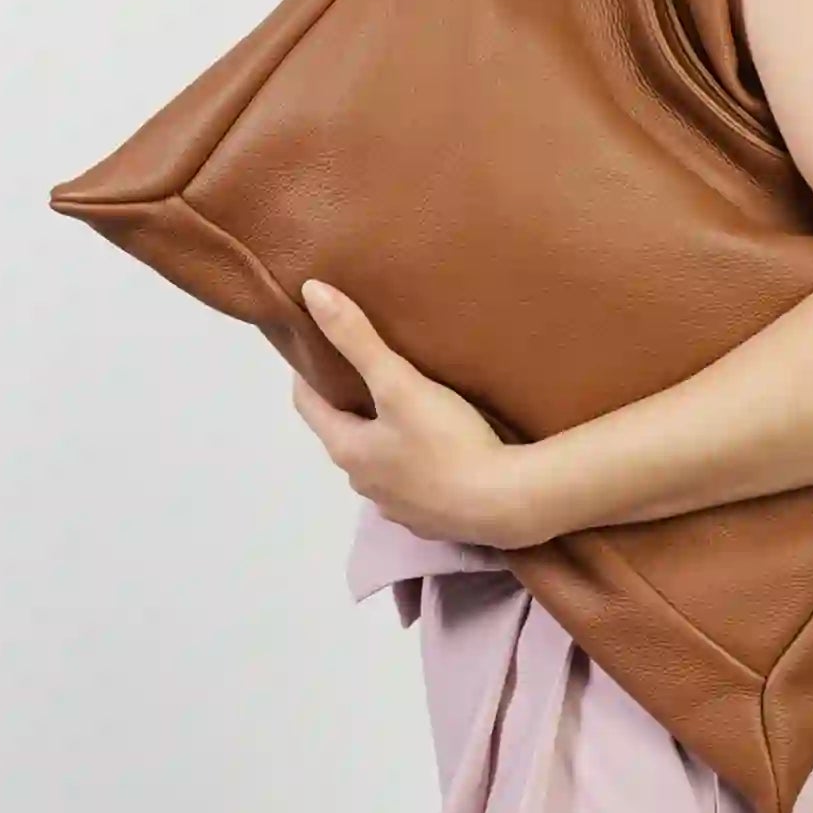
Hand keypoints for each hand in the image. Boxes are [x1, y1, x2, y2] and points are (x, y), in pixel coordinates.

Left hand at [290, 279, 531, 550]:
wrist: (504, 504)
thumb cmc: (445, 442)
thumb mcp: (399, 383)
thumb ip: (357, 338)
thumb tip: (310, 292)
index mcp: (348, 450)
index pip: (308, 405)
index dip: (308, 372)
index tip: (318, 346)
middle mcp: (364, 482)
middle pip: (345, 434)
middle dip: (351, 402)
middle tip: (368, 367)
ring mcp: (397, 506)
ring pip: (380, 462)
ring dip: (384, 436)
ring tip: (407, 404)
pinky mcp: (431, 520)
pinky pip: (412, 484)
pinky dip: (415, 463)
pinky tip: (439, 448)